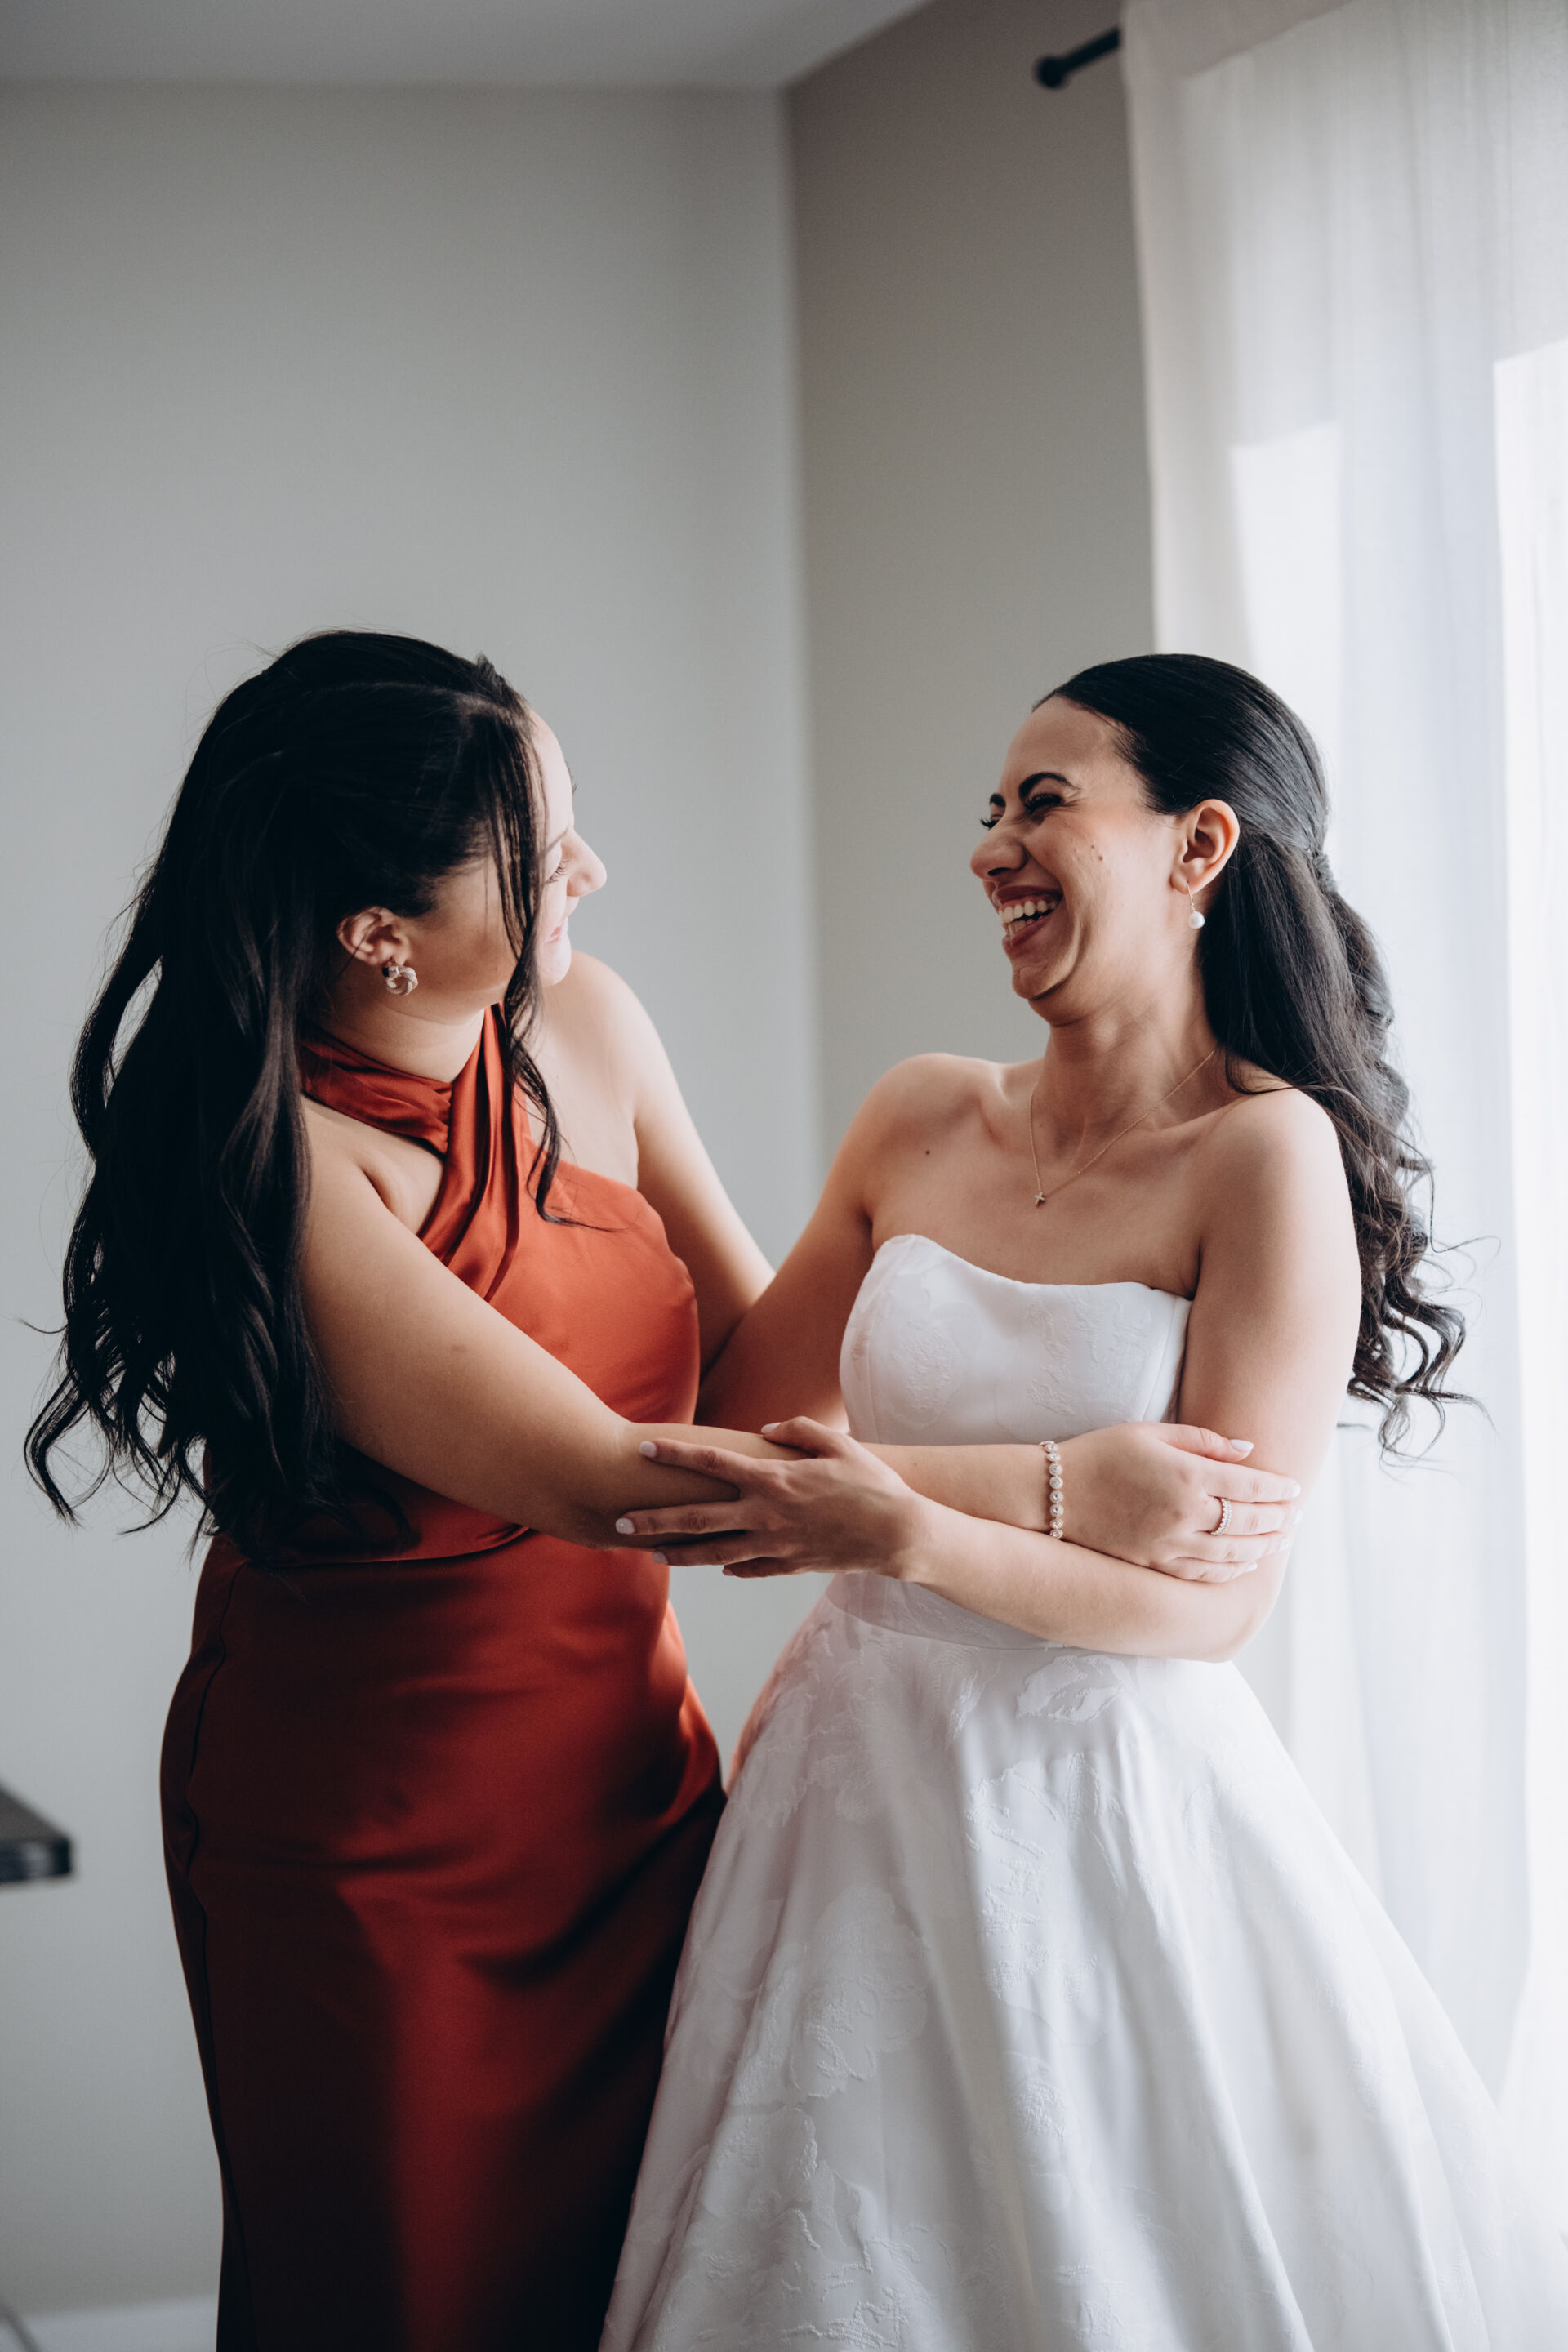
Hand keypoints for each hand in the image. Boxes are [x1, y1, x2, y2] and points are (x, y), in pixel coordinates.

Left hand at [610, 1418, 931, 1579]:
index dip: (675, 1455)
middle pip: (696, 1518)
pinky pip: (749, 1569)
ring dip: (678, 1554)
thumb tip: (766, 1430)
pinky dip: (728, 1567)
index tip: (644, 1449)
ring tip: (650, 1554)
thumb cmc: (872, 1483)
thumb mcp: (838, 1445)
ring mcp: (774, 1545)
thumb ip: (799, 1430)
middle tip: (618, 1522)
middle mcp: (765, 1514)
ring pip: (713, 1553)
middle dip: (654, 1519)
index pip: (712, 1464)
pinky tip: (712, 1567)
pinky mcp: (788, 1565)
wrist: (898, 1535)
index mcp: (773, 1479)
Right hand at [1058, 1423, 1300, 1581]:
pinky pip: (1205, 1572)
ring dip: (1265, 1547)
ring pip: (1234, 1553)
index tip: (1295, 1487)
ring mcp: (1170, 1544)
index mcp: (1187, 1475)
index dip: (1278, 1488)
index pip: (1250, 1485)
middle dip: (1280, 1519)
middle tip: (1298, 1516)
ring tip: (1283, 1541)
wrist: (1054, 1495)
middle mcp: (1185, 1514)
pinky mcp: (1156, 1563)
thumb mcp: (1150, 1432)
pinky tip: (1247, 1563)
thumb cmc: (1101, 1454)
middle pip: (1250, 1521)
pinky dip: (1232, 1569)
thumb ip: (1203, 1441)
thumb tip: (1248, 1450)